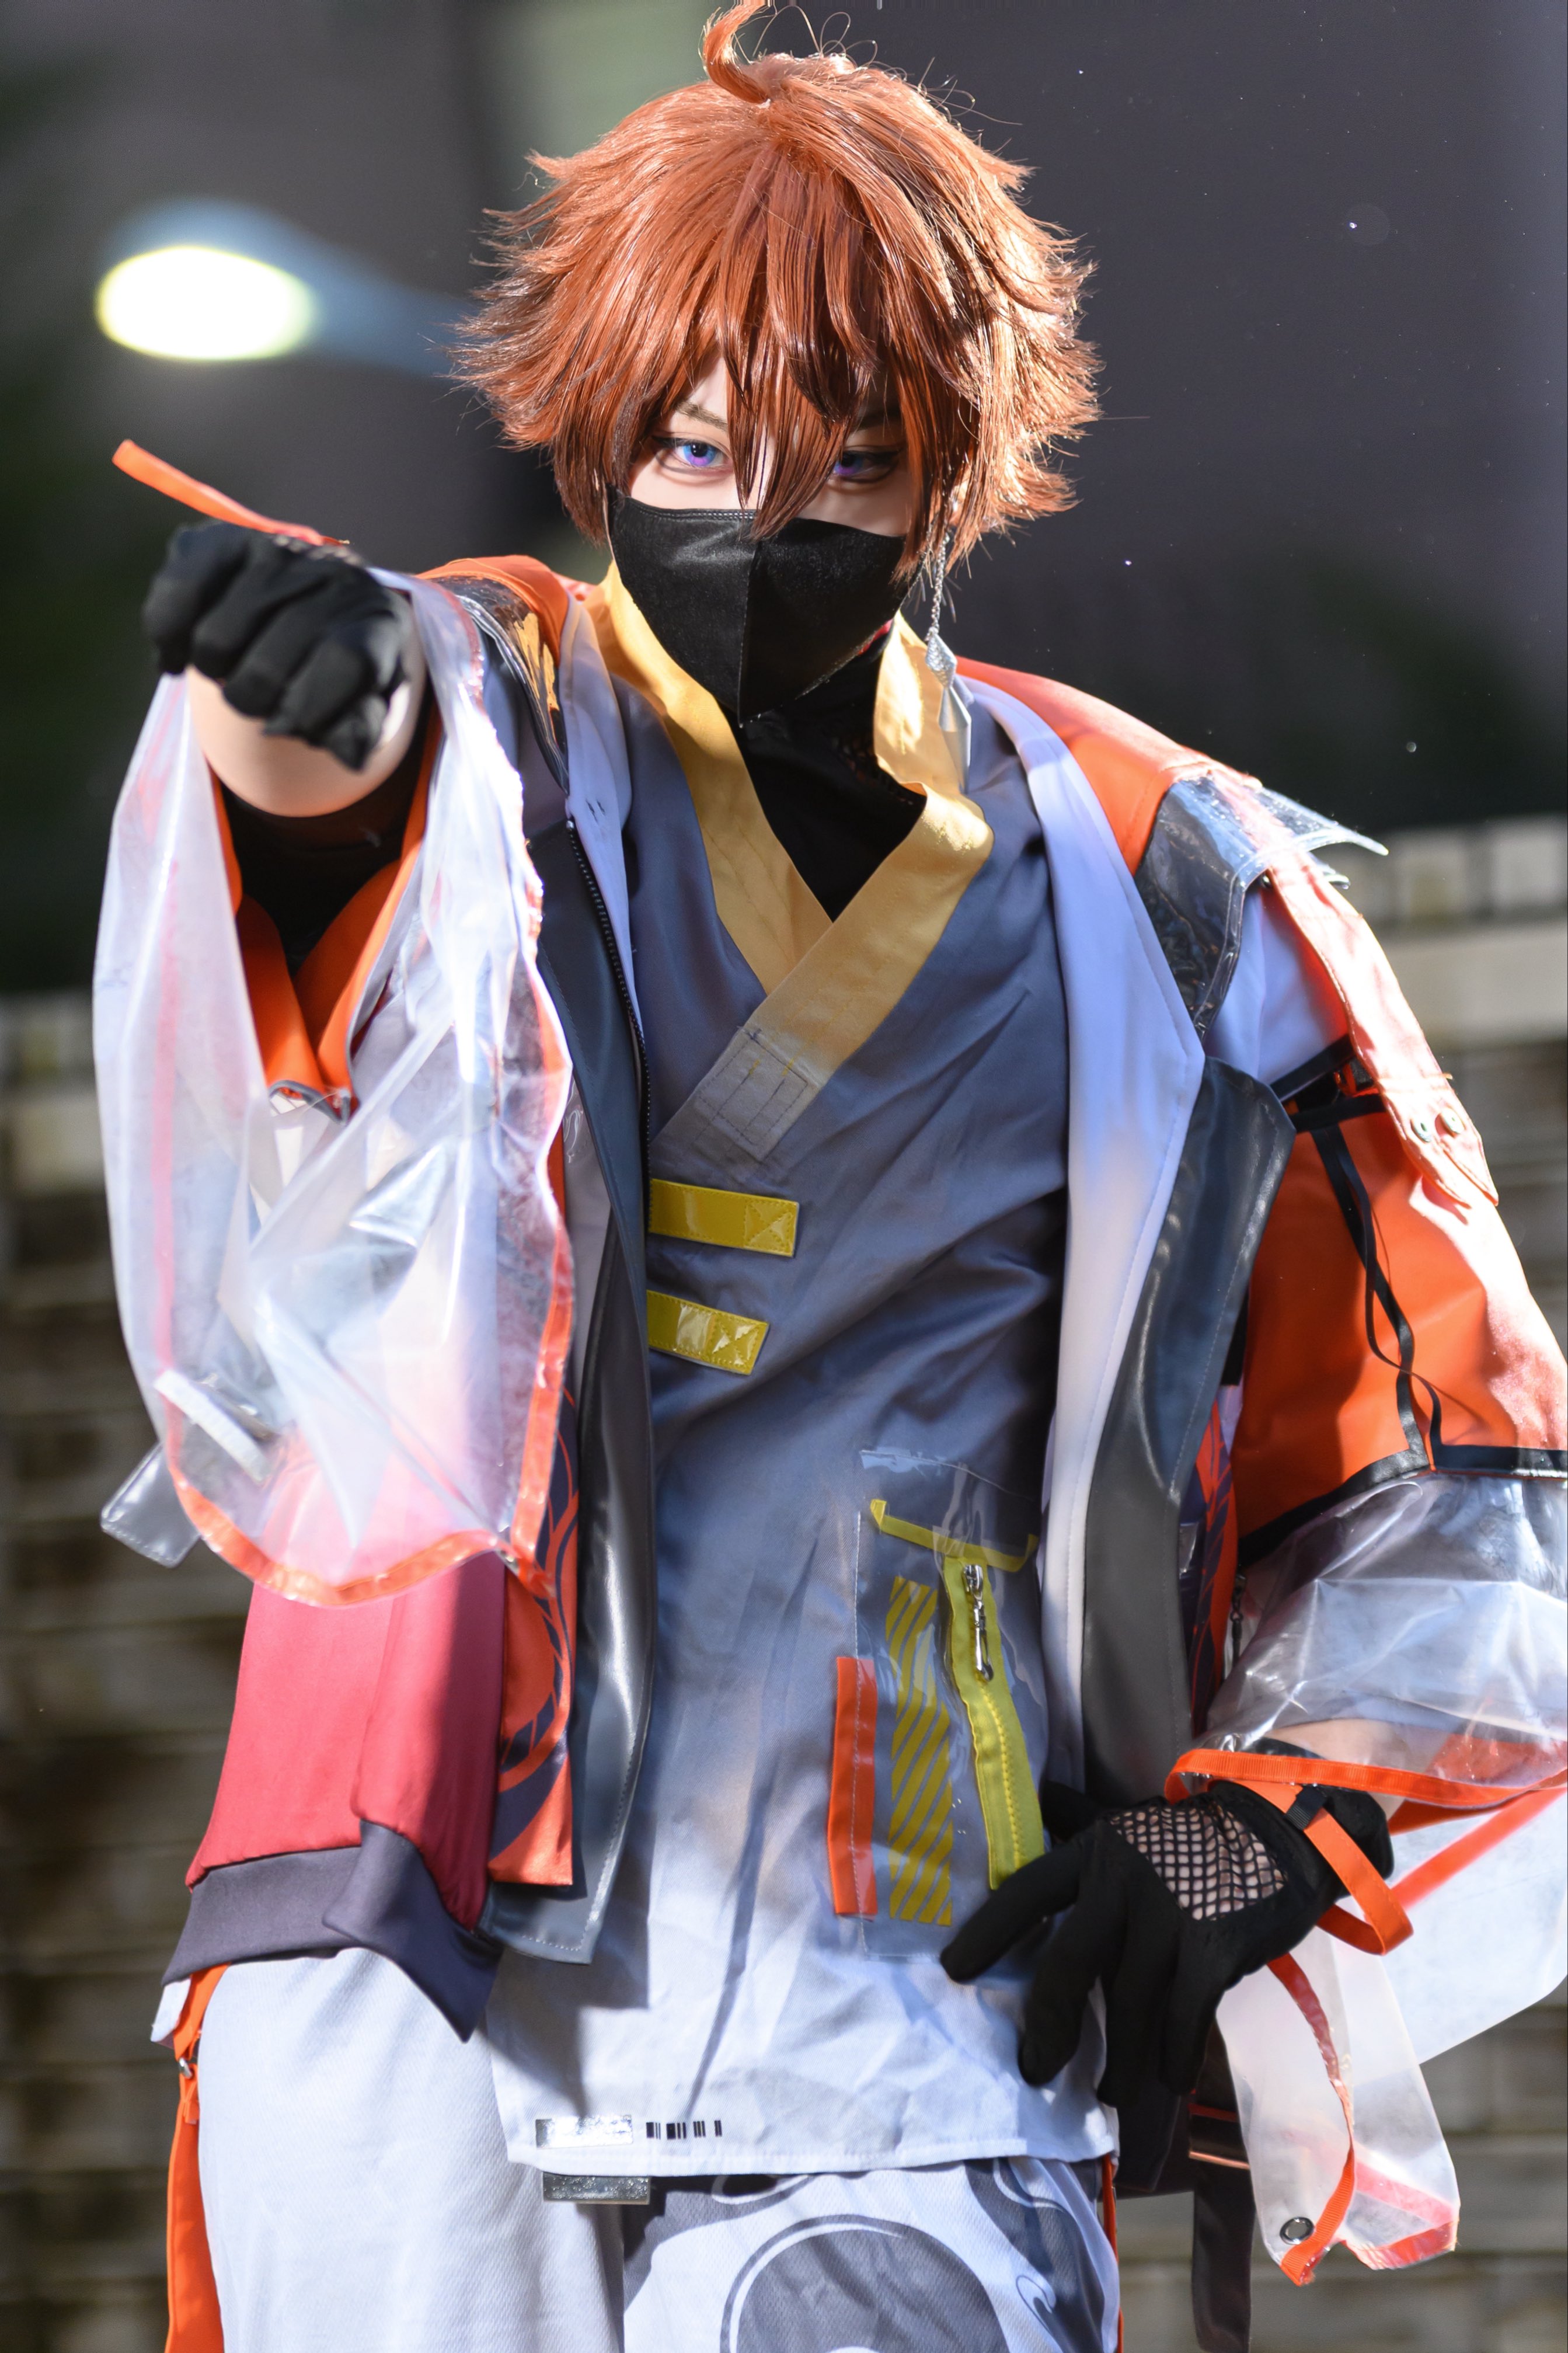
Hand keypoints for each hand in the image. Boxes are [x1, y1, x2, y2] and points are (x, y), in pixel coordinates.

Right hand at [142, 521, 416, 771]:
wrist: (313, 607)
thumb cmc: (337, 668)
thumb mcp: (360, 703)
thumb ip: (358, 730)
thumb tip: (351, 756)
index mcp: (374, 618)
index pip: (345, 662)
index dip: (310, 710)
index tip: (294, 727)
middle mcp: (328, 573)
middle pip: (268, 666)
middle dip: (254, 702)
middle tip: (258, 700)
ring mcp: (272, 550)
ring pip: (216, 640)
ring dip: (214, 673)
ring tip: (231, 668)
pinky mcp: (219, 540)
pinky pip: (177, 594)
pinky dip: (169, 636)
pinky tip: (183, 653)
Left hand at [941, 1771, 1392, 2109]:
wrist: (1284, 1830)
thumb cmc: (1196, 1836)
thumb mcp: (1132, 1821)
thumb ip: (1084, 1817)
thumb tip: (1041, 1792)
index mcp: (1096, 1852)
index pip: (1027, 1892)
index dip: (988, 1932)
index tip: (953, 1971)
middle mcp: (1123, 1880)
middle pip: (1068, 1964)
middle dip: (1047, 2026)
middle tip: (1034, 2070)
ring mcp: (1169, 1914)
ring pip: (1128, 2005)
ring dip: (1117, 2061)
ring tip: (1108, 2093)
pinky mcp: (1213, 1947)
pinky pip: (1183, 2018)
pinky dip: (1173, 2056)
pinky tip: (1167, 2079)